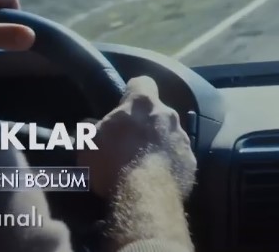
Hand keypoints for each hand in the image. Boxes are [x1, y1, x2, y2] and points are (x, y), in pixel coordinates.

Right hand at [80, 76, 195, 199]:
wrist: (144, 196)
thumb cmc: (112, 163)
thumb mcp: (88, 145)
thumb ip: (89, 129)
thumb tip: (88, 124)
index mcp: (142, 104)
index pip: (142, 82)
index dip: (132, 91)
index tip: (124, 104)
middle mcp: (167, 115)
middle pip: (157, 111)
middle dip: (146, 122)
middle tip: (130, 141)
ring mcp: (182, 138)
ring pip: (170, 134)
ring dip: (159, 143)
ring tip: (144, 164)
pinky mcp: (191, 161)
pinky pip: (179, 157)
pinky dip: (170, 163)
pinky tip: (157, 178)